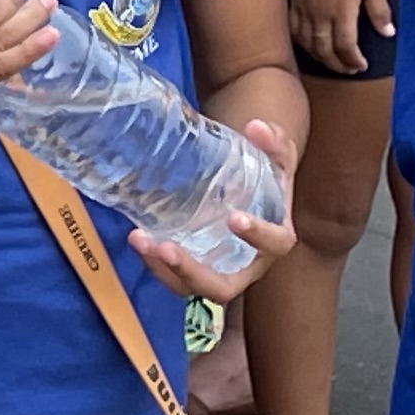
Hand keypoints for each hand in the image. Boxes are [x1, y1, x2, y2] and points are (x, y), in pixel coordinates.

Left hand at [128, 116, 296, 299]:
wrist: (247, 194)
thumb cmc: (266, 179)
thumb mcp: (276, 160)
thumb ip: (273, 143)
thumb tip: (256, 126)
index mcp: (275, 239)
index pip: (275, 244)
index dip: (258, 234)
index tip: (234, 217)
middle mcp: (247, 265)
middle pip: (224, 287)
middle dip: (192, 271)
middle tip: (167, 247)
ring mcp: (217, 271)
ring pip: (189, 287)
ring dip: (162, 269)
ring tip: (140, 239)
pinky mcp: (193, 269)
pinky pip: (172, 277)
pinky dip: (153, 262)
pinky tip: (137, 236)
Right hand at [286, 0, 389, 77]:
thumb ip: (379, 10)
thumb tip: (388, 33)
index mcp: (342, 11)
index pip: (346, 47)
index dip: (354, 61)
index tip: (362, 65)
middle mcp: (321, 16)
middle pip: (326, 52)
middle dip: (339, 65)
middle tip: (349, 69)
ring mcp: (304, 12)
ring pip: (309, 46)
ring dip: (322, 58)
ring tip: (333, 61)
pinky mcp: (294, 6)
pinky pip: (296, 34)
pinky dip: (304, 46)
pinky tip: (312, 47)